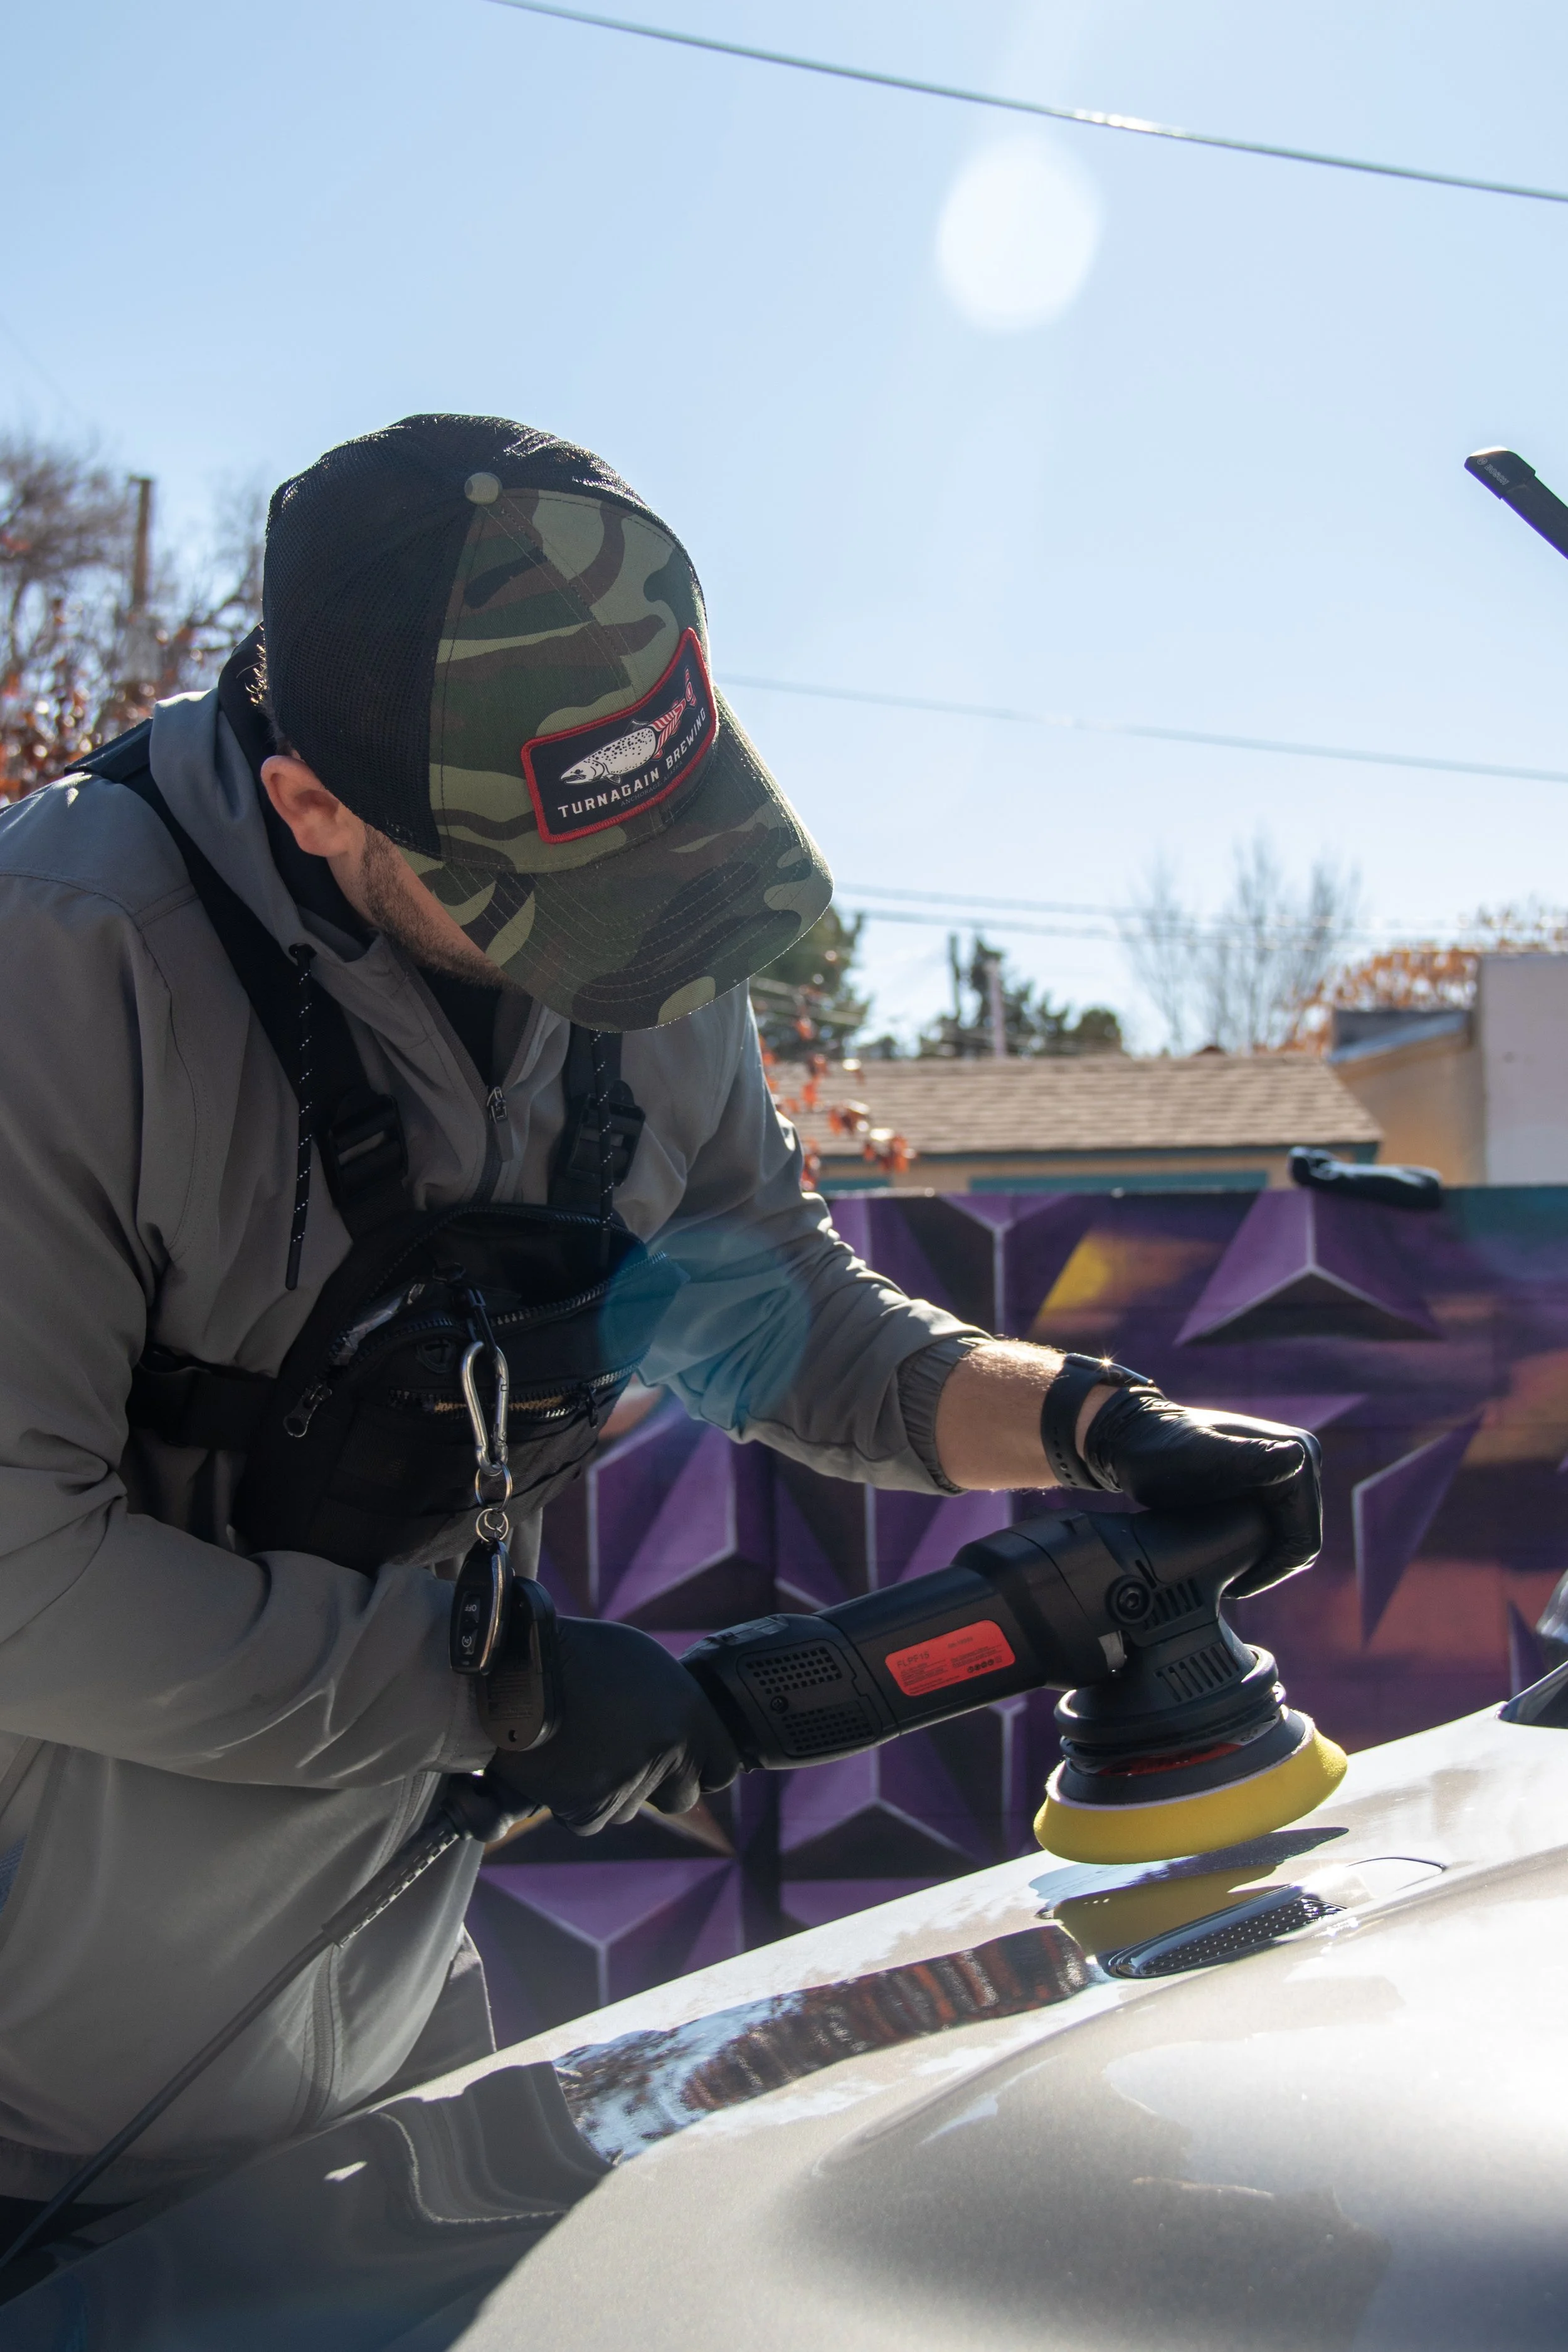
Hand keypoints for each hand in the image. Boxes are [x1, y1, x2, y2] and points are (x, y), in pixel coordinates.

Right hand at [485, 1616, 739, 1834]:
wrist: (519, 1663)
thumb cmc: (580, 1653)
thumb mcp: (644, 1663)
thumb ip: (672, 1705)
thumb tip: (683, 1733)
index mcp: (690, 1713)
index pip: (722, 1765)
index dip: (702, 1766)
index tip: (687, 1764)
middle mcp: (668, 1751)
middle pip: (681, 1797)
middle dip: (659, 1786)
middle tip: (627, 1759)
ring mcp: (629, 1782)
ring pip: (629, 1808)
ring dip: (611, 1789)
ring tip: (581, 1747)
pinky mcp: (588, 1806)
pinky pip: (591, 1819)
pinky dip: (576, 1802)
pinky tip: (560, 1766)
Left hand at [1080, 1389, 1321, 1595]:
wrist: (1136, 1438)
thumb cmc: (1162, 1450)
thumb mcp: (1201, 1458)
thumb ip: (1247, 1458)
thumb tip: (1296, 1458)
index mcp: (1299, 1453)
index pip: (1303, 1535)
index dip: (1272, 1570)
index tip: (1234, 1585)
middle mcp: (1301, 1457)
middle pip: (1301, 1536)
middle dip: (1269, 1567)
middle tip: (1228, 1585)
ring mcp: (1287, 1468)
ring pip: (1290, 1536)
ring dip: (1264, 1560)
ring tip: (1228, 1575)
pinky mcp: (1271, 1480)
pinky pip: (1278, 1527)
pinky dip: (1259, 1547)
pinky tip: (1231, 1557)